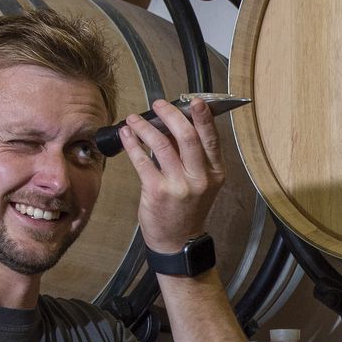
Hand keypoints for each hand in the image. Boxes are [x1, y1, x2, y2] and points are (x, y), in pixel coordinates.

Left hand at [118, 97, 224, 256]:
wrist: (177, 241)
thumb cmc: (186, 209)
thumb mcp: (199, 183)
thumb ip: (190, 156)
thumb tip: (173, 124)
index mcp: (215, 173)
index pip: (211, 138)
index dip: (202, 117)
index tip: (194, 100)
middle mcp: (200, 179)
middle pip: (187, 137)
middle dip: (171, 115)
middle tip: (158, 104)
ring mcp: (179, 186)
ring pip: (162, 145)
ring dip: (145, 127)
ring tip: (134, 118)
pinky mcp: (157, 192)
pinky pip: (142, 160)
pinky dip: (132, 144)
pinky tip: (126, 134)